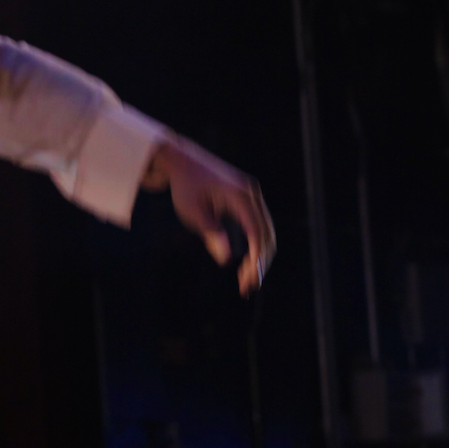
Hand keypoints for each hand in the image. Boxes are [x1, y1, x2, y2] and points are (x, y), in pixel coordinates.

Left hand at [142, 136, 276, 295]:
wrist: (182, 160)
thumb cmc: (184, 186)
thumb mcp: (192, 211)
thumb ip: (210, 233)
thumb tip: (225, 259)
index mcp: (240, 195)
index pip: (257, 233)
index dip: (256, 259)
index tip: (249, 280)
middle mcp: (252, 194)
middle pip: (267, 234)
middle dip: (259, 263)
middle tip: (246, 287)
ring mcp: (252, 195)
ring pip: (266, 231)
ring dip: (260, 256)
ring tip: (247, 280)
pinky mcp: (248, 198)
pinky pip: (259, 225)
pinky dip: (257, 245)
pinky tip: (248, 263)